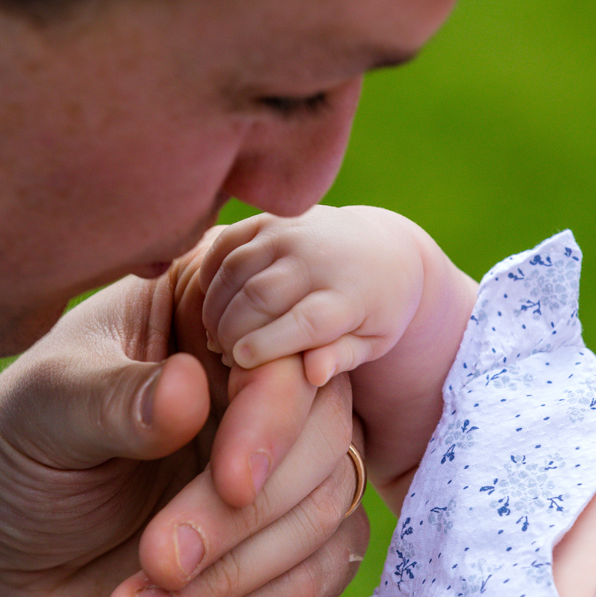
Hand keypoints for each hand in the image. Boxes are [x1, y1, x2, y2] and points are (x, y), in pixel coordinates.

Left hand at [0, 235, 369, 596]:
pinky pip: (319, 573)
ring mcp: (277, 461)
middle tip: (160, 560)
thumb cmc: (11, 462)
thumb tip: (188, 387)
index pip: (283, 348)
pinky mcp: (284, 537)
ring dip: (238, 576)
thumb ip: (113, 398)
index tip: (229, 484)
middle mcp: (256, 383)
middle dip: (246, 516)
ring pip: (328, 509)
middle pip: (323, 432)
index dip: (273, 417)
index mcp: (207, 317)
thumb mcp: (40, 413)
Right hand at [200, 205, 476, 502]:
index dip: (265, 344)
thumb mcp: (375, 341)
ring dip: (216, 307)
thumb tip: (313, 376)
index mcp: (350, 293)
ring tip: (217, 335)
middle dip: (232, 331)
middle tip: (226, 355)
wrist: (383, 245)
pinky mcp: (270, 220)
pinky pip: (227, 244)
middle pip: (259, 296)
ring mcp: (292, 232)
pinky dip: (211, 274)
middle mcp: (318, 257)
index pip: (303, 321)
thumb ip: (342, 358)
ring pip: (236, 270)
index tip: (240, 361)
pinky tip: (216, 302)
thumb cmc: (376, 309)